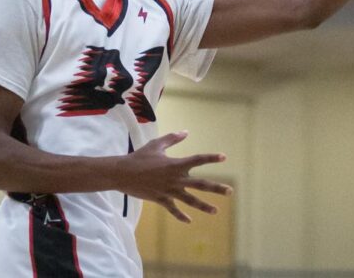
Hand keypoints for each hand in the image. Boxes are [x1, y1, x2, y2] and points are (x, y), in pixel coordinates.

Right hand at [116, 131, 232, 222]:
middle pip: (200, 184)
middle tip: (230, 191)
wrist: (122, 173)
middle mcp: (175, 178)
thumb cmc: (139, 156)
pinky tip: (189, 220)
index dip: (210, 158)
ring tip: (216, 211)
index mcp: (175, 164)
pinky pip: (173, 209)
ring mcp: (168, 190)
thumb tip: (185, 132)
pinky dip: (180, 215)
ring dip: (204, 206)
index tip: (223, 157)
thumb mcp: (156, 145)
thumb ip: (172, 138)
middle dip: (216, 188)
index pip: (197, 160)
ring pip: (190, 200)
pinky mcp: (161, 199)